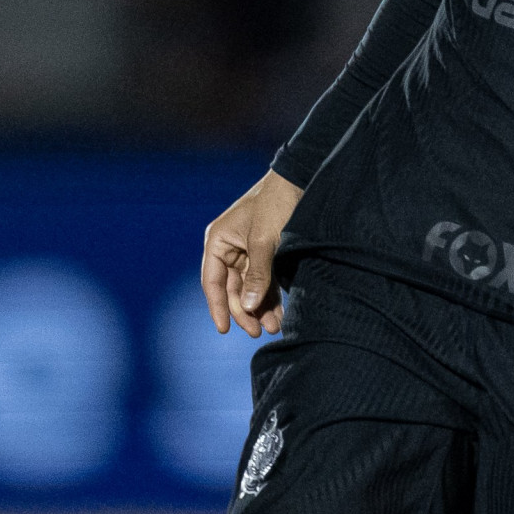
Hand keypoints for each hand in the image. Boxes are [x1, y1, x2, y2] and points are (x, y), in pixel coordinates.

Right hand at [201, 168, 303, 337]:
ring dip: (260, 307)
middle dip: (246, 311)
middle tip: (260, 332)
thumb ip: (256, 275)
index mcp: (218, 241)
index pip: (212, 281)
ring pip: (249, 288)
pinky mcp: (266, 254)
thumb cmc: (276, 204)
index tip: (224, 329)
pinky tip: (279, 314)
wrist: (300, 181)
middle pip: (232, 289)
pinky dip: (270, 297)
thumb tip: (247, 306)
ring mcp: (247, 252)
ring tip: (274, 327)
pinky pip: (264, 281)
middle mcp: (229, 248)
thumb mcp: (264, 241)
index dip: (217, 306)